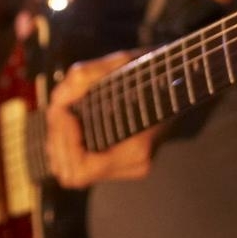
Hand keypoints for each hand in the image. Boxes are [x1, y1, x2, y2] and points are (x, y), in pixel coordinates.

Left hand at [46, 51, 159, 188]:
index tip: (66, 113)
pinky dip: (68, 149)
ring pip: (72, 174)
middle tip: (62, 110)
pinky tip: (72, 126)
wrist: (178, 80)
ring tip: (66, 117)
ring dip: (60, 146)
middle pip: (71, 174)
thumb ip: (83, 77)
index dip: (65, 143)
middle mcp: (134, 165)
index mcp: (136, 150)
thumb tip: (59, 102)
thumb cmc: (152, 70)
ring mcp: (129, 167)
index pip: (81, 169)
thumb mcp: (118, 62)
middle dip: (58, 141)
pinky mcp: (123, 163)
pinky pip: (81, 168)